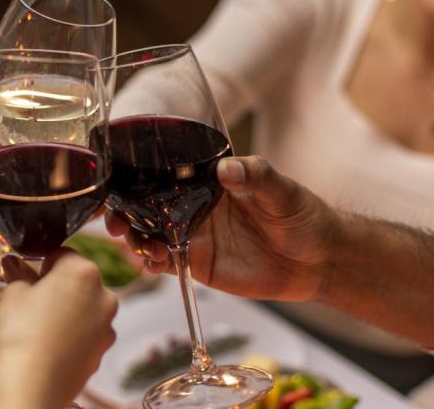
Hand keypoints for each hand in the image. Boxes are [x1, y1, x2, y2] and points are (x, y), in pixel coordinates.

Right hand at [0, 251, 117, 408]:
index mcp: (83, 271)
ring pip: (85, 307)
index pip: (63, 254)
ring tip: (40, 328)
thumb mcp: (12, 295)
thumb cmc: (21, 333)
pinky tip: (51, 345)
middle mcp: (104, 295)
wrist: (34, 386)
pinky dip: (73, 334)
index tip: (28, 277)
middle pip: (78, 281)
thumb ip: (19, 275)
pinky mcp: (103, 350)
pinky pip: (87, 332)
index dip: (42, 264)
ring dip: (67, 311)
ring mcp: (107, 325)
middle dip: (57, 287)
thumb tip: (15, 264)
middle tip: (31, 302)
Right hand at [105, 155, 338, 301]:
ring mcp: (192, 234)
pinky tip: (153, 264)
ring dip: (135, 239)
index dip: (136, 179)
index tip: (119, 186)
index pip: (163, 175)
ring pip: (149, 235)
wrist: (318, 259)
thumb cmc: (301, 214)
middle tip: (116, 223)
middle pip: (146, 206)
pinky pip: (166, 262)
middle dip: (124, 212)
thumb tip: (228, 169)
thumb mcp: (281, 190)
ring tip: (141, 246)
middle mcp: (192, 205)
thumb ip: (255, 176)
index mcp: (206, 180)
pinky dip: (152, 263)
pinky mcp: (198, 263)